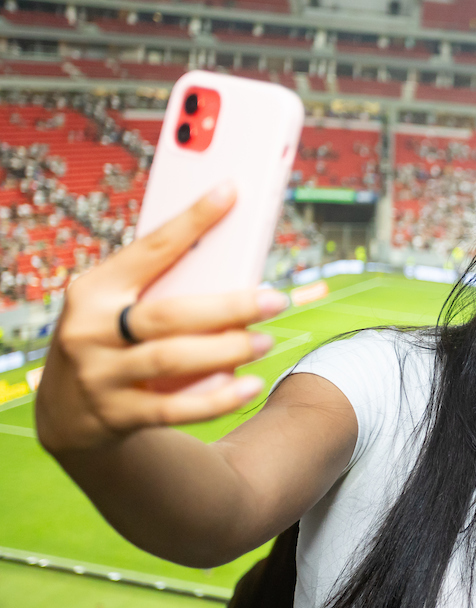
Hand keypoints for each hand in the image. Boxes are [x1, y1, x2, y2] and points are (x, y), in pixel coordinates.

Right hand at [35, 183, 288, 453]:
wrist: (67, 411)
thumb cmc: (110, 340)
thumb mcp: (116, 306)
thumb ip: (160, 286)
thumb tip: (235, 260)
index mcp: (95, 290)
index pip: (150, 249)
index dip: (192, 220)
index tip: (230, 192)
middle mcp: (90, 331)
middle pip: (169, 314)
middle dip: (229, 307)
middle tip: (275, 300)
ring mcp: (99, 376)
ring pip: (173, 360)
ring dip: (228, 349)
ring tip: (266, 341)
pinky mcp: (116, 415)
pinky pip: (174, 409)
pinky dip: (218, 399)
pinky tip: (250, 386)